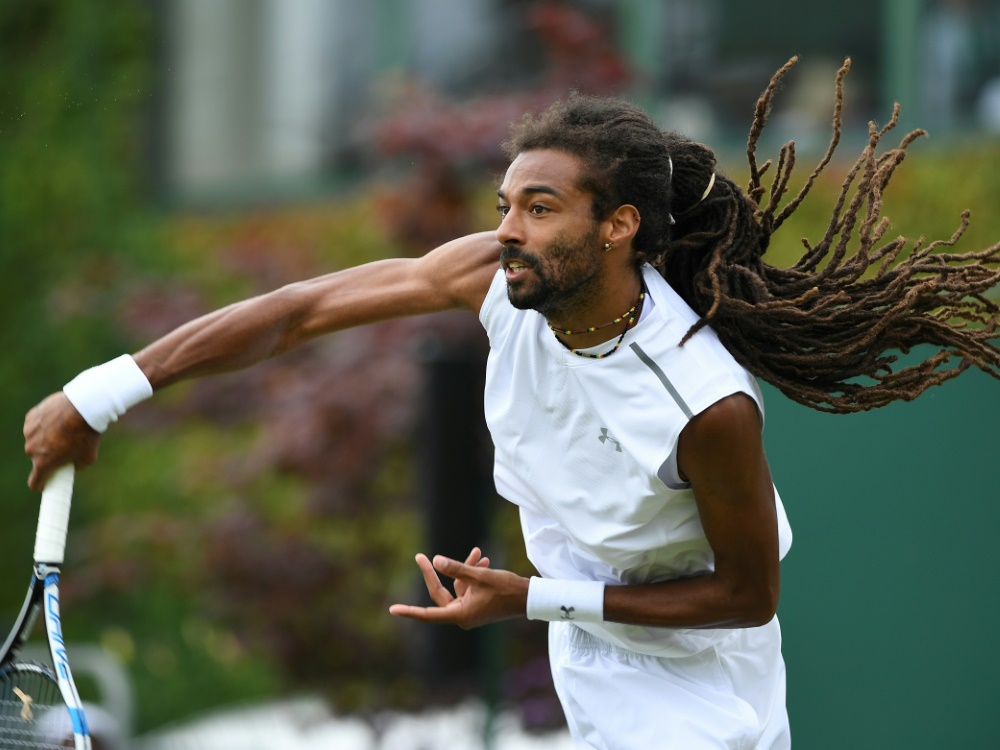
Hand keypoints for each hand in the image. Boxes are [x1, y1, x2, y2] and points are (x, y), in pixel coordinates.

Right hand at [23, 392, 100, 490]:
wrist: (83, 407)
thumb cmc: (87, 434)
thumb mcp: (88, 457)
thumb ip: (76, 466)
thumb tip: (71, 466)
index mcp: (43, 463)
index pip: (35, 482)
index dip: (41, 484)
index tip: (46, 483)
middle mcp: (31, 449)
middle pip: (37, 458)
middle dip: (48, 455)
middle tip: (64, 447)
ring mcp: (29, 433)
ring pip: (36, 440)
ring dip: (45, 438)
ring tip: (64, 430)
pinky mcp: (30, 418)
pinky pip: (35, 425)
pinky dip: (43, 424)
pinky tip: (57, 419)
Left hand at [389, 547, 528, 629]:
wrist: (529, 597)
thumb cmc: (506, 589)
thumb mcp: (480, 576)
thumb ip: (456, 568)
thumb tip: (436, 561)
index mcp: (460, 614)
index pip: (428, 614)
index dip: (410, 611)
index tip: (393, 610)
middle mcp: (462, 616)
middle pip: (441, 593)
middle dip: (434, 573)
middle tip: (419, 557)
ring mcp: (470, 612)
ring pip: (457, 587)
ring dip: (463, 570)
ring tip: (478, 552)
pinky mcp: (477, 606)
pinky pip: (467, 588)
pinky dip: (471, 575)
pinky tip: (481, 558)